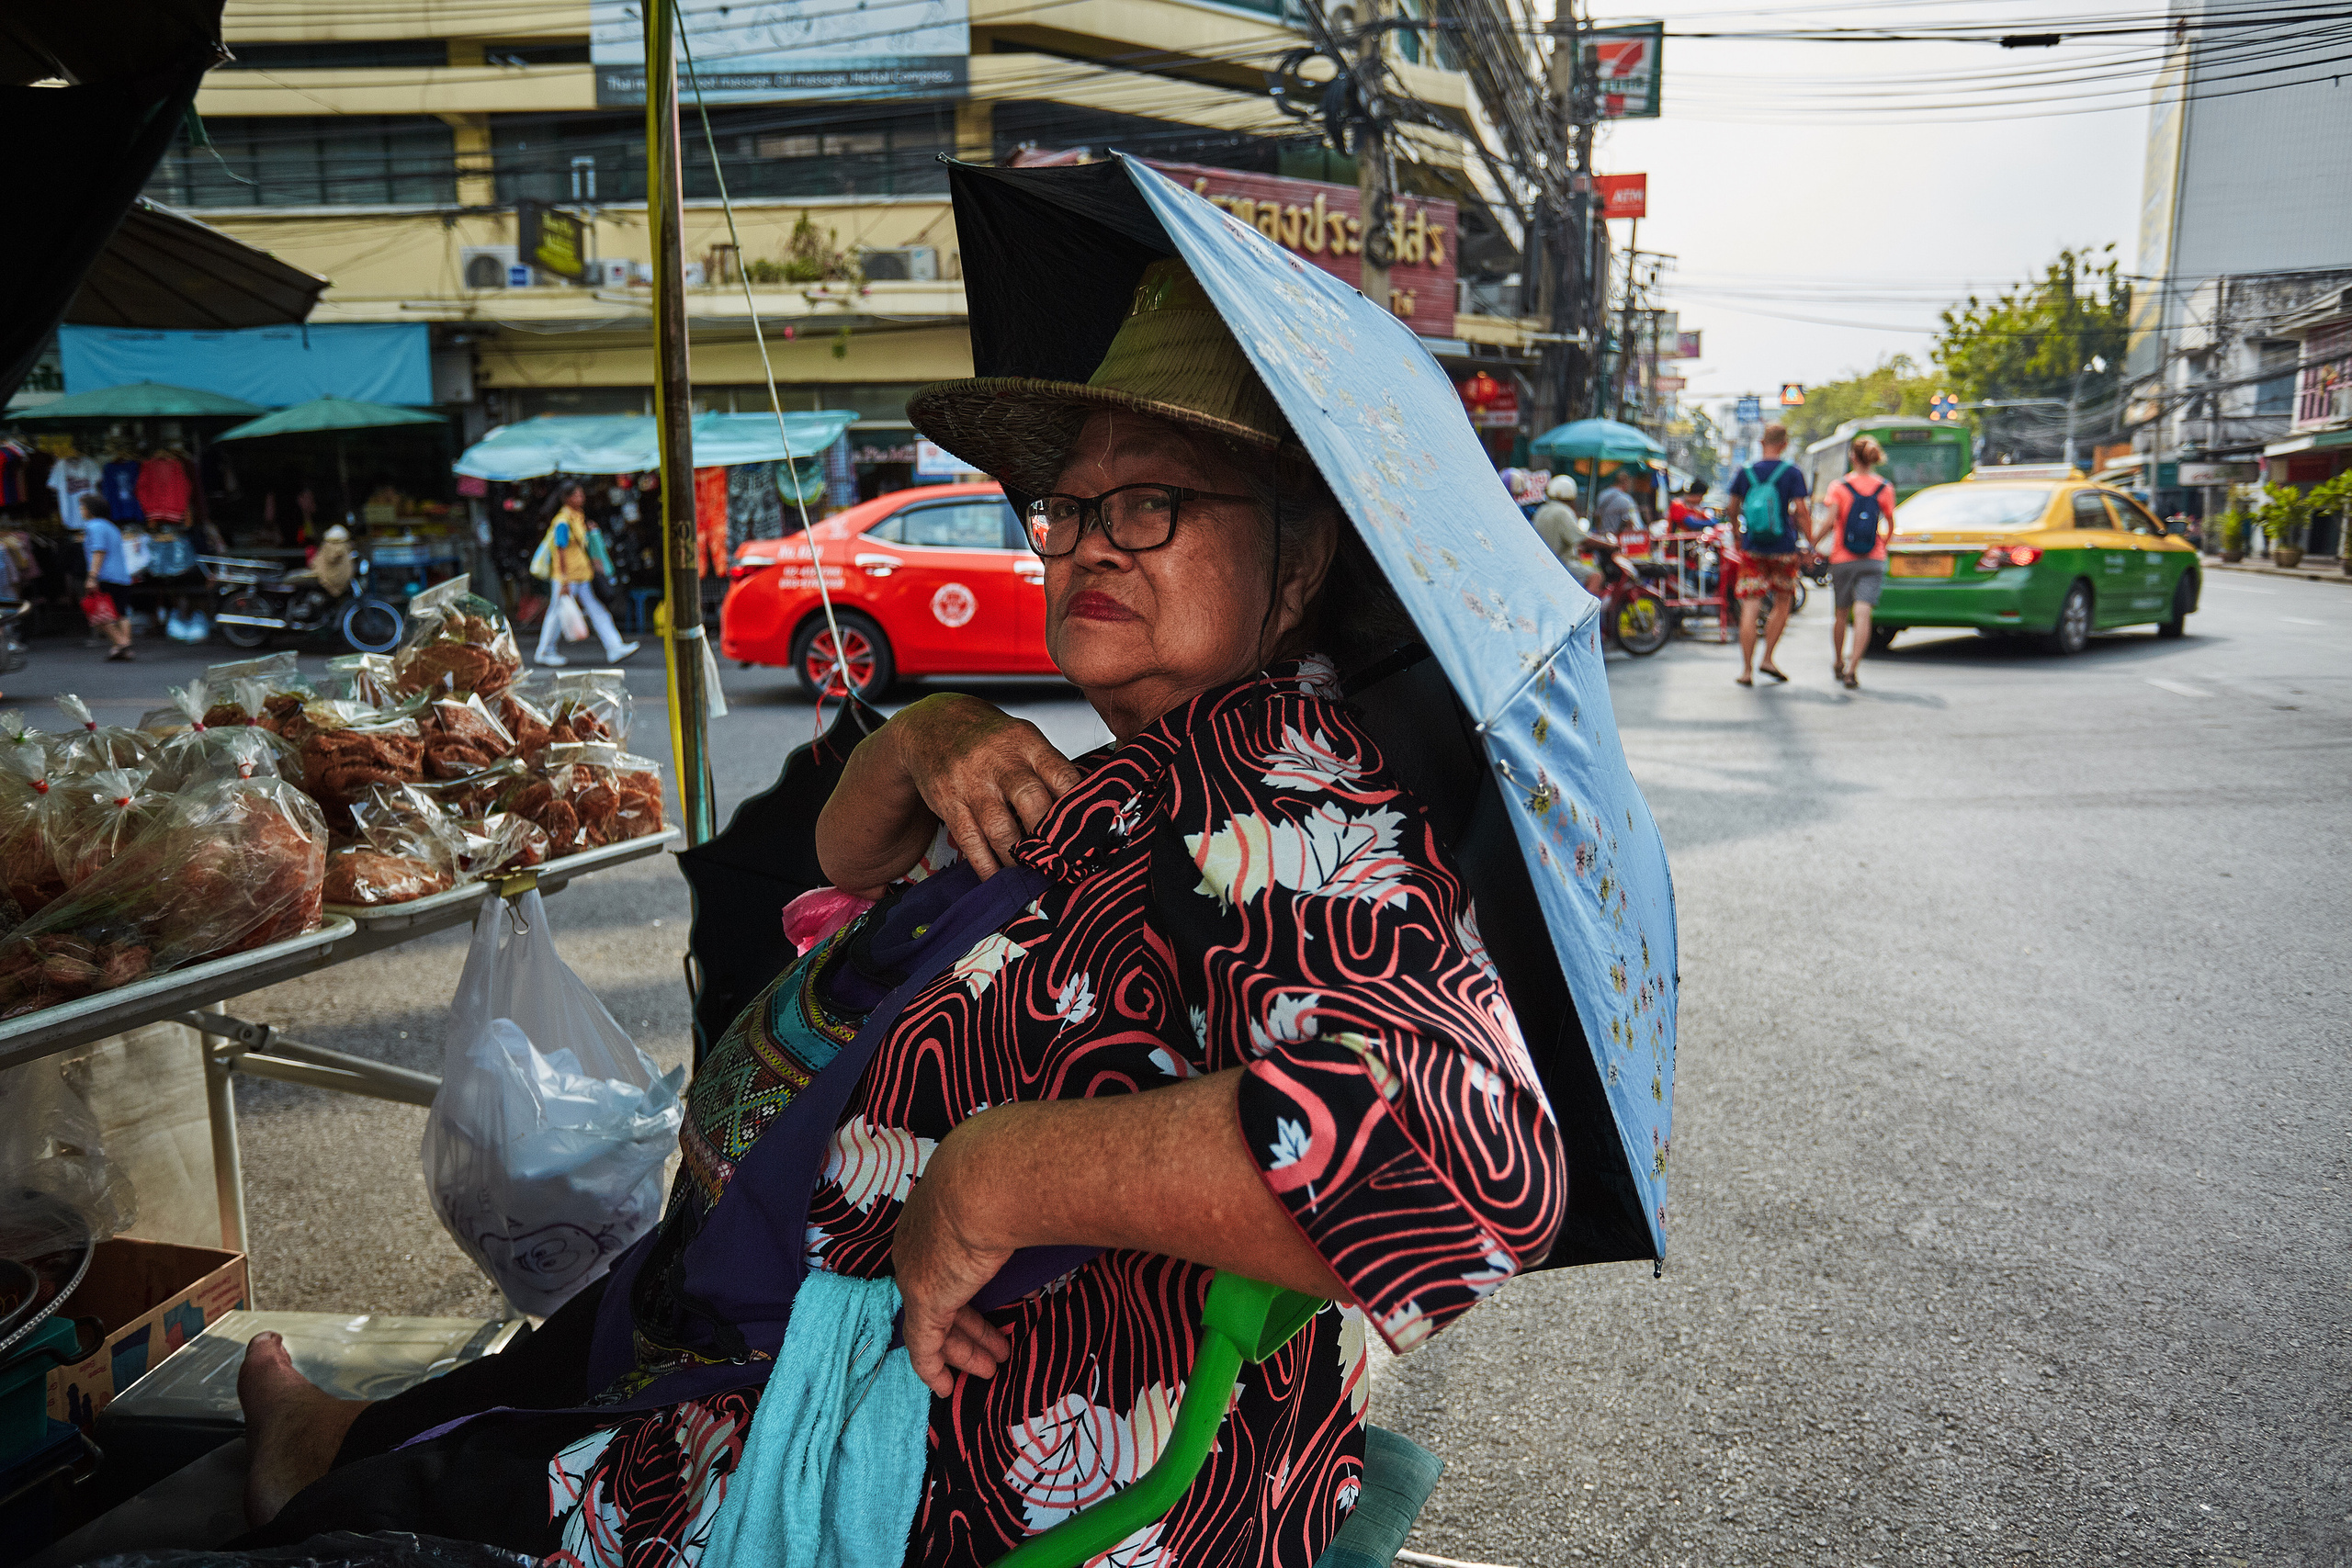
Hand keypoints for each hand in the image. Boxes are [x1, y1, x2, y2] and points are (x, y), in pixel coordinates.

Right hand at [887, 695, 1083, 878]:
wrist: (932, 725)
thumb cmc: (989, 739)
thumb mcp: (1023, 739)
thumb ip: (1049, 770)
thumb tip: (1081, 812)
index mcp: (1027, 744)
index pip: (1061, 776)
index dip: (1077, 808)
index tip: (1090, 835)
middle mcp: (1000, 762)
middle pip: (1032, 802)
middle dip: (1049, 837)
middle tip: (1062, 862)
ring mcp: (972, 784)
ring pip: (1000, 829)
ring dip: (1019, 858)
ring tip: (1032, 873)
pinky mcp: (949, 803)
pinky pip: (970, 841)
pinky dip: (986, 865)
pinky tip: (998, 878)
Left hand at [893, 1115, 1016, 1396]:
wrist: (985, 1179)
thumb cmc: (1008, 1176)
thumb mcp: (1011, 1190)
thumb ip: (1023, 1206)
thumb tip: (1059, 1202)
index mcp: (935, 1214)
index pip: (947, 1262)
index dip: (968, 1289)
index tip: (989, 1309)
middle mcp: (918, 1244)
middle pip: (942, 1295)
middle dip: (970, 1327)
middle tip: (996, 1348)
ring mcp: (917, 1272)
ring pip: (936, 1323)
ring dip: (965, 1348)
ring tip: (991, 1368)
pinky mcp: (923, 1299)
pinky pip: (922, 1345)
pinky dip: (932, 1368)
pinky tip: (945, 1388)